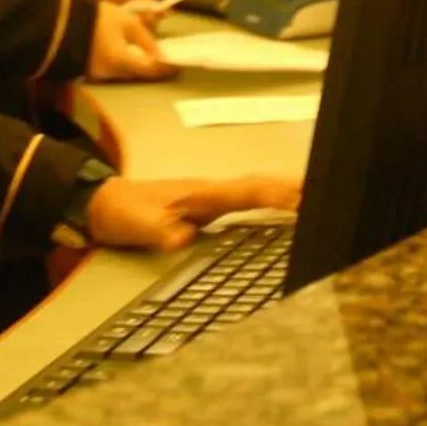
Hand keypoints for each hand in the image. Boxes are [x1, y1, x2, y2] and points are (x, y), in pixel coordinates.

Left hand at [82, 175, 304, 251]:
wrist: (98, 203)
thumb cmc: (121, 212)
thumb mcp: (137, 224)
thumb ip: (160, 231)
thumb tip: (185, 239)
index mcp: (200, 193)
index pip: (245, 192)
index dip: (274, 196)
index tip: (302, 200)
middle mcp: (210, 192)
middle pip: (258, 186)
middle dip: (291, 188)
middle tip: (328, 192)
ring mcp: (208, 198)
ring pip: (254, 191)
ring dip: (283, 191)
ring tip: (315, 197)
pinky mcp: (205, 208)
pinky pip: (245, 201)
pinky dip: (267, 200)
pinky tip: (280, 208)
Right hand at [86, 1, 174, 81]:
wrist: (59, 21)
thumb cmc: (97, 18)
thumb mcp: (126, 21)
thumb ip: (145, 38)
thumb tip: (161, 53)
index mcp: (121, 61)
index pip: (150, 70)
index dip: (165, 67)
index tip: (176, 64)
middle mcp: (110, 73)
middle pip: (136, 72)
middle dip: (148, 65)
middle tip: (159, 56)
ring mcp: (96, 73)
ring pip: (122, 70)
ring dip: (133, 62)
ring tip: (140, 50)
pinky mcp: (86, 69)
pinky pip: (109, 67)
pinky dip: (119, 60)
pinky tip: (120, 49)